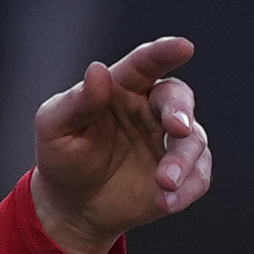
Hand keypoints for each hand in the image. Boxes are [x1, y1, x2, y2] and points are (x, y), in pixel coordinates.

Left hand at [30, 36, 211, 253]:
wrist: (71, 206)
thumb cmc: (61, 156)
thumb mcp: (55, 127)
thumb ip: (77, 101)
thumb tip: (98, 70)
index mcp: (121, 88)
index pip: (145, 64)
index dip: (164, 53)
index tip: (183, 47)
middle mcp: (151, 109)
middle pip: (177, 98)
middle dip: (181, 111)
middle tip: (177, 128)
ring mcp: (169, 140)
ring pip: (193, 140)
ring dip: (183, 161)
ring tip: (164, 183)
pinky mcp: (182, 172)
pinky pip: (198, 175)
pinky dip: (188, 189)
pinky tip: (167, 202)